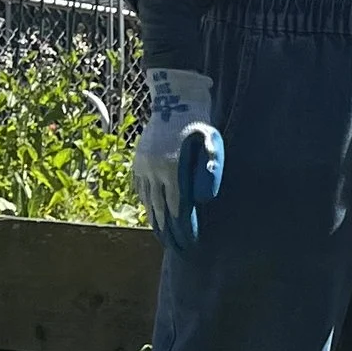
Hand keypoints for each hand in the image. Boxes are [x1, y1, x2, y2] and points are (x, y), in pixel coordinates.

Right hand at [133, 68, 223, 253]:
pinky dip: (146, 204)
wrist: (174, 100)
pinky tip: (152, 214)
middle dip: (170, 233)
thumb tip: (203, 199)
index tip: (190, 245)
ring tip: (164, 238)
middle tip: (178, 250)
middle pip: (161, 211)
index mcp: (173, 169)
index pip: (178, 210)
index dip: (184, 230)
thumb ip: (211, 170)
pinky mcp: (138, 161)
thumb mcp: (212, 143)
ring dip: (156, 222)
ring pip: (148, 203)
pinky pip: (140, 189)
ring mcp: (143, 166)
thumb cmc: (199, 124)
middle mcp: (154, 171)